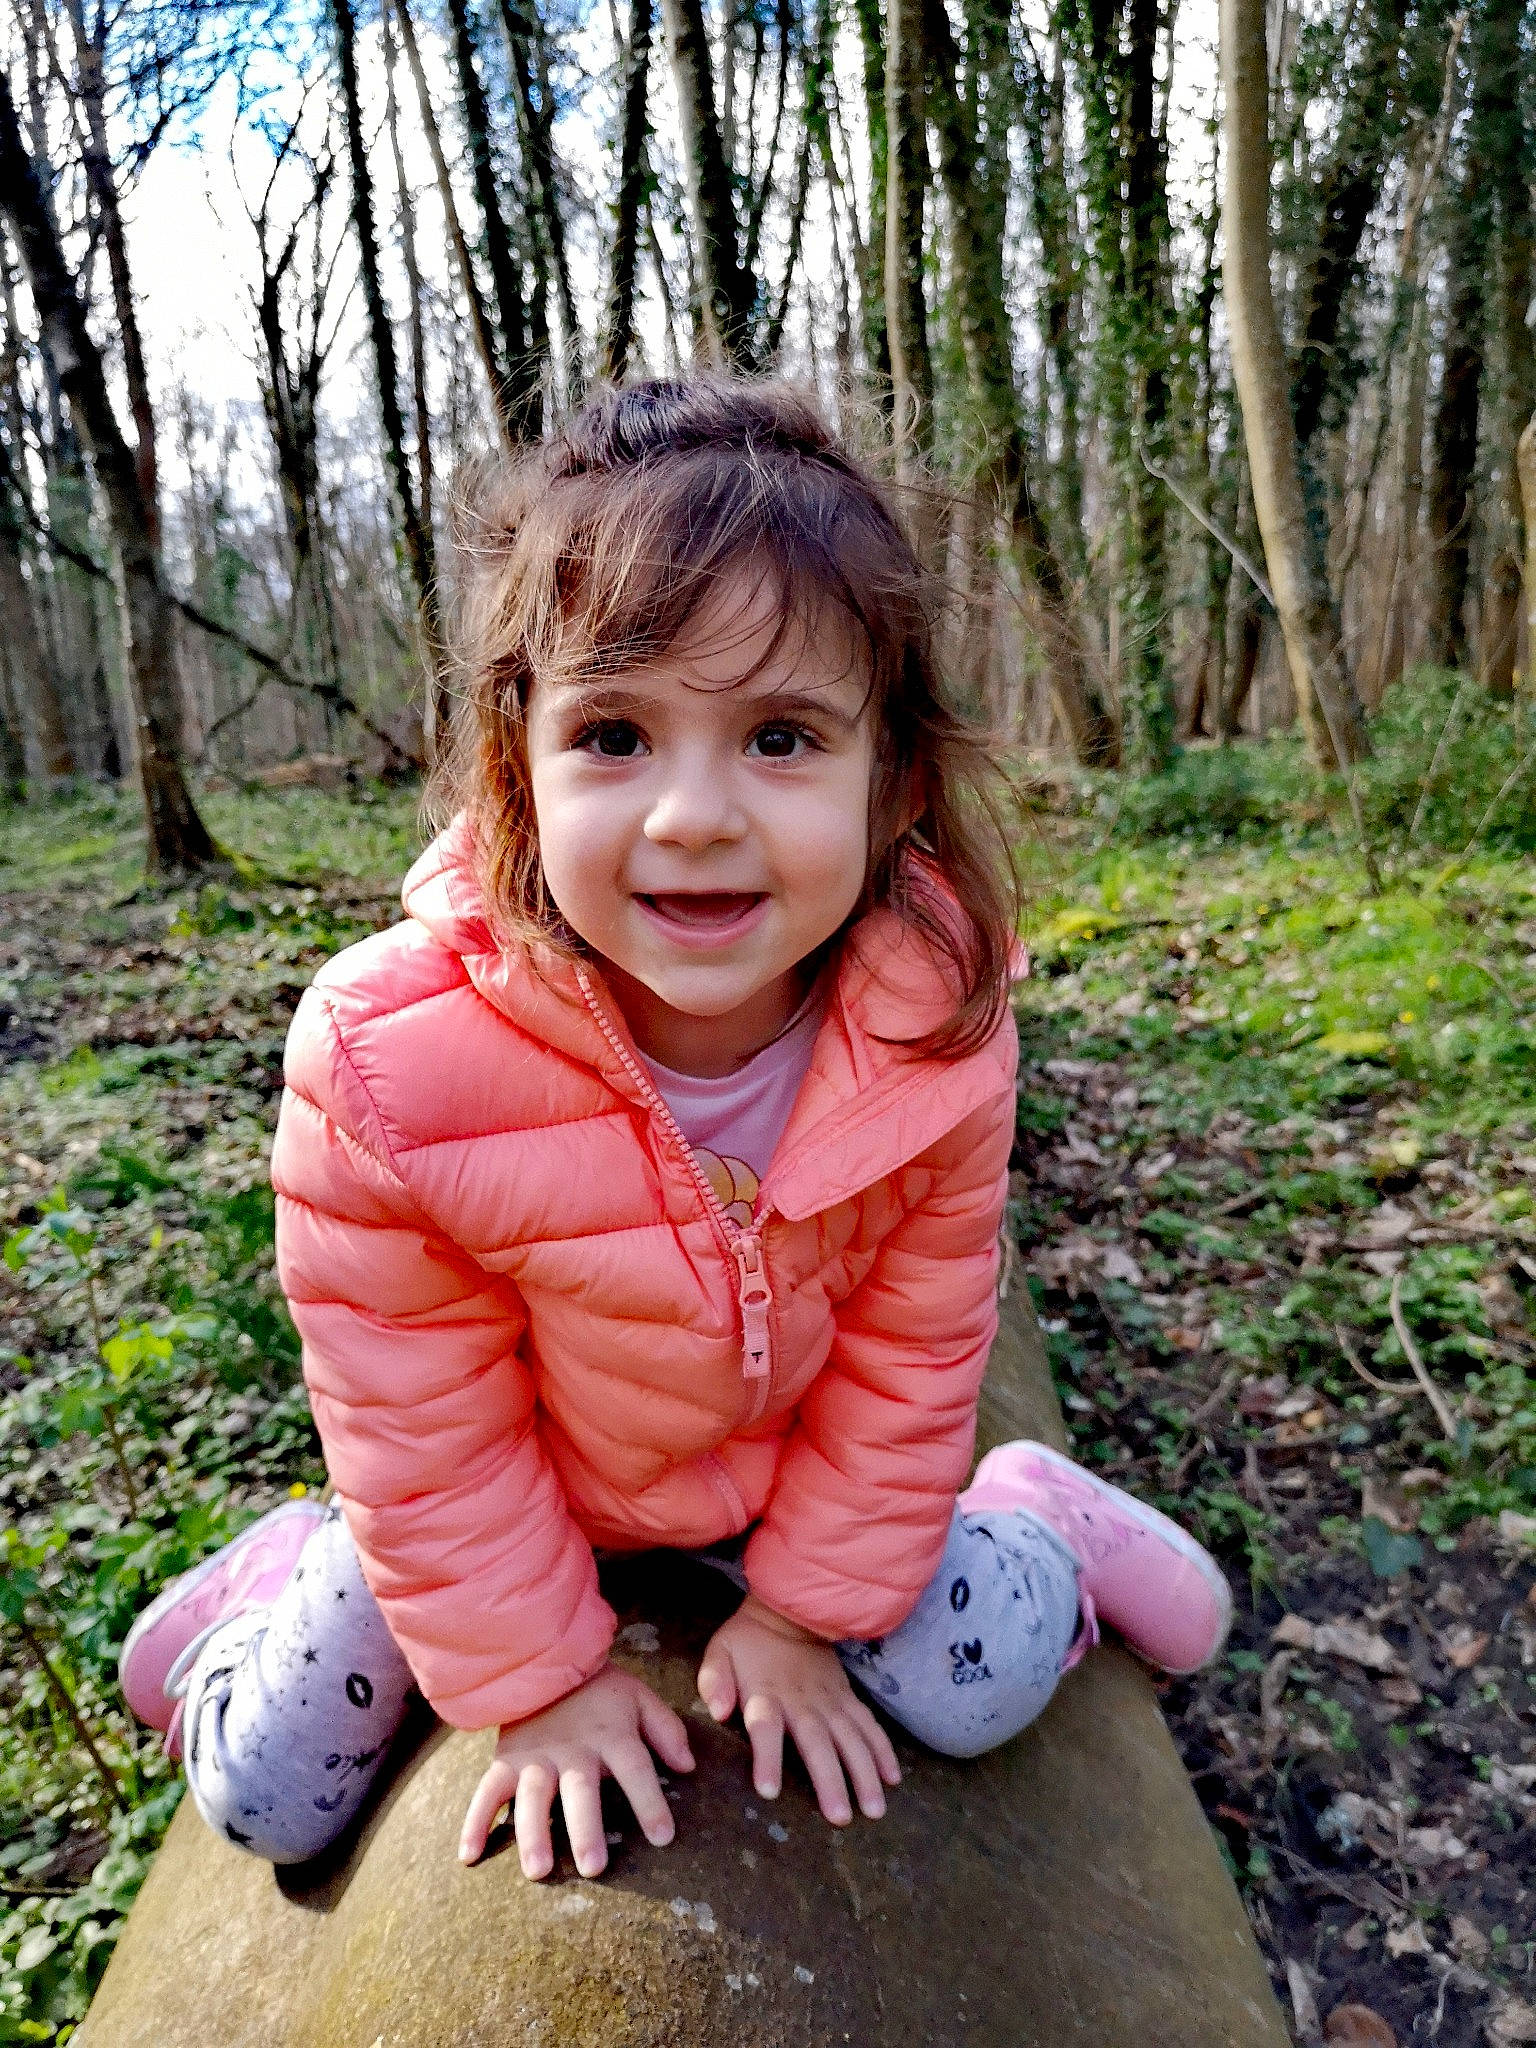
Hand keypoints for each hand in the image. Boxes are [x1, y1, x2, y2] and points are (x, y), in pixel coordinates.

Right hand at [458, 1662, 694, 1878]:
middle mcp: (573, 1748)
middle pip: (581, 1790)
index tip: (663, 1837)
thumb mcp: (640, 1698)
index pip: (635, 1768)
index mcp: (610, 1734)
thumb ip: (666, 1731)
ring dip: (534, 1833)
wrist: (544, 1656)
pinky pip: (487, 1792)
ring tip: (539, 1871)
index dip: (650, 1801)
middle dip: (586, 1828)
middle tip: (594, 1868)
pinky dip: (475, 1822)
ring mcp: (536, 1755)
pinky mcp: (506, 1760)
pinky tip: (469, 1856)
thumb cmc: (600, 1689)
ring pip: (533, 1797)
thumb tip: (689, 1767)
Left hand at [696, 1593, 899, 1826]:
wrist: (790, 1610)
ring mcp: (830, 1701)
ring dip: (864, 1774)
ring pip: (851, 1739)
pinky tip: (892, 1778)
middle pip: (817, 1743)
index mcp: (766, 1694)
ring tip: (874, 1809)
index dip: (767, 1757)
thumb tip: (719, 1712)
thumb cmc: (749, 1640)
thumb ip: (714, 1682)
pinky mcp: (847, 1698)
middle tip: (840, 1818)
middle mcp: (801, 1702)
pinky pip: (869, 1726)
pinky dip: (883, 1751)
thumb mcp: (720, 1653)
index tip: (769, 1790)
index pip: (764, 1727)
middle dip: (829, 1780)